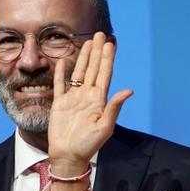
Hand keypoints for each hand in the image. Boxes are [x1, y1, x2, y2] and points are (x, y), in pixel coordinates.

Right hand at [46, 32, 132, 175]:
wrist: (68, 156)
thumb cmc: (88, 145)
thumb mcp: (104, 127)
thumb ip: (114, 107)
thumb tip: (129, 90)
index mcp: (99, 100)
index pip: (105, 74)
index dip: (108, 58)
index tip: (111, 43)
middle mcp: (87, 96)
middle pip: (93, 68)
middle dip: (97, 51)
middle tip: (100, 34)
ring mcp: (73, 98)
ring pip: (79, 72)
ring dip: (84, 57)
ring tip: (87, 42)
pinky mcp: (60, 104)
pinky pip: (60, 84)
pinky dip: (62, 72)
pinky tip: (65, 60)